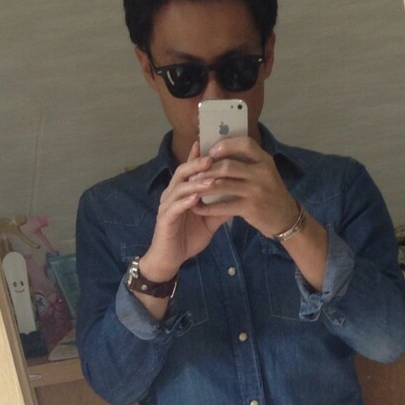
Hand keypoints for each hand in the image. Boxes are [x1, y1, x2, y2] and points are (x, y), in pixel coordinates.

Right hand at [139, 142, 221, 281]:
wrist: (170, 260)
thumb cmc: (187, 238)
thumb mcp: (209, 222)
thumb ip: (220, 209)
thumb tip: (239, 197)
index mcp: (182, 193)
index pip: (189, 170)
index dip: (197, 157)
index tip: (210, 144)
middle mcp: (172, 195)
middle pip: (182, 172)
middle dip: (196, 164)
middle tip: (211, 158)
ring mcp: (167, 206)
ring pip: (179, 188)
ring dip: (194, 182)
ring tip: (209, 178)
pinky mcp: (165, 220)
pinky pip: (175, 207)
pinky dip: (185, 201)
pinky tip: (196, 198)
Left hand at [190, 136, 301, 237]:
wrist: (286, 218)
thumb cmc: (270, 194)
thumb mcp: (265, 173)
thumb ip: (248, 163)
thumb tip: (219, 154)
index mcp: (265, 160)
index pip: (245, 144)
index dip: (226, 145)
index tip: (211, 150)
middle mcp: (262, 173)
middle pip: (228, 165)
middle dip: (207, 169)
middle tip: (194, 173)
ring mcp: (256, 191)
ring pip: (223, 184)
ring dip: (204, 186)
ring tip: (192, 187)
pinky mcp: (250, 208)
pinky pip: (224, 205)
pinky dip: (208, 207)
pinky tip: (199, 208)